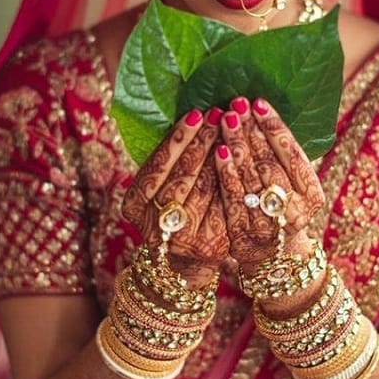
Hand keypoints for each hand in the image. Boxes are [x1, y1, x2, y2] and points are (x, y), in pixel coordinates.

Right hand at [121, 109, 228, 285]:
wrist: (180, 264)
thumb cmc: (168, 211)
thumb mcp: (154, 189)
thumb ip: (164, 162)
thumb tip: (192, 117)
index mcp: (133, 205)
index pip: (157, 166)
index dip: (177, 140)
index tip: (195, 114)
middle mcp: (155, 225)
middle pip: (183, 177)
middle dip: (203, 142)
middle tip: (219, 114)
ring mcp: (185, 239)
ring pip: (207, 189)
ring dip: (222, 155)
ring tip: (235, 127)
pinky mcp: (214, 245)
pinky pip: (227, 205)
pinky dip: (236, 178)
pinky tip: (245, 156)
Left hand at [214, 97, 325, 270]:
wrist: (274, 259)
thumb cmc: (282, 208)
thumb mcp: (294, 186)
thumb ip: (284, 158)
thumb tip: (262, 111)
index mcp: (313, 195)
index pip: (294, 154)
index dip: (275, 127)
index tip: (259, 102)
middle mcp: (295, 212)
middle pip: (270, 164)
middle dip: (251, 132)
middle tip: (237, 104)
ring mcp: (269, 226)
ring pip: (250, 179)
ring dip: (237, 146)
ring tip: (226, 119)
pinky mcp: (243, 235)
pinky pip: (232, 198)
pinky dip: (225, 173)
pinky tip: (217, 151)